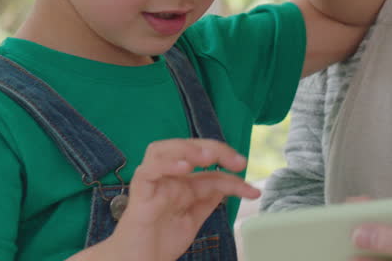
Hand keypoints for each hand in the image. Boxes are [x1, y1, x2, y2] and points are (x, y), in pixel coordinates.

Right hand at [96, 139, 257, 260]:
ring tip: (208, 157)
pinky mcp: (138, 197)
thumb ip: (208, 199)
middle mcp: (166, 179)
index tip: (253, 190)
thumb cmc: (158, 242)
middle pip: (186, 148)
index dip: (232, 175)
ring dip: (187, 148)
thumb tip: (229, 182)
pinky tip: (185, 168)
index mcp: (179, 184)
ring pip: (161, 150)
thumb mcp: (192, 219)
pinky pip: (147, 172)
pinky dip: (166, 165)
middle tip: (237, 162)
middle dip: (214, 149)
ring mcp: (151, 185)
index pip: (208, 168)